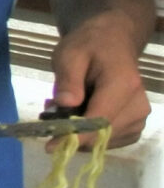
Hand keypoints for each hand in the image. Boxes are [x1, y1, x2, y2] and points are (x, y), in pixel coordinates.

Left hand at [53, 2, 152, 144]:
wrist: (112, 42)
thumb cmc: (89, 45)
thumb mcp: (69, 54)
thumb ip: (67, 79)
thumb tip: (65, 104)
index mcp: (123, 85)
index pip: (100, 121)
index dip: (74, 136)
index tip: (50, 146)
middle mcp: (138, 106)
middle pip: (102, 135)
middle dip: (72, 132)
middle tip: (48, 112)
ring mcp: (139, 118)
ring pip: (103, 141)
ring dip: (78, 132)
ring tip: (61, 108)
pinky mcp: (134, 126)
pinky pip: (108, 140)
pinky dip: (89, 133)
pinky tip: (77, 115)